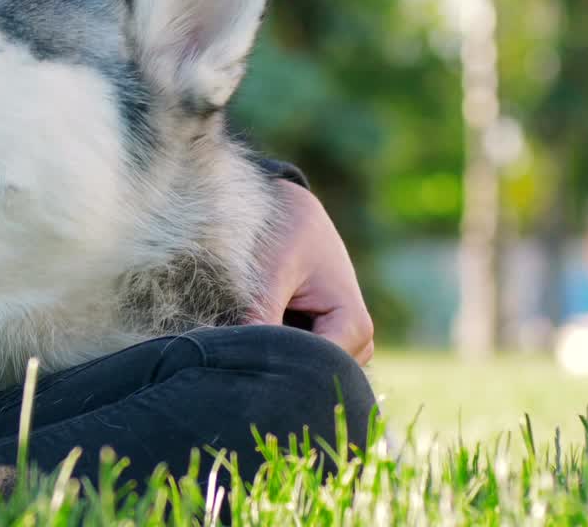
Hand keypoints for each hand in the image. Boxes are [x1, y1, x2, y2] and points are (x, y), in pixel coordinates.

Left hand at [251, 180, 374, 364]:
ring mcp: (341, 346)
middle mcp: (356, 342)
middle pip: (312, 377)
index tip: (239, 361)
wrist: (291, 210)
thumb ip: (261, 313)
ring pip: (302, 373)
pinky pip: (295, 362)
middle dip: (275, 370)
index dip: (279, 369)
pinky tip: (246, 345)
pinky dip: (273, 354)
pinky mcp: (322, 344)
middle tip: (231, 360)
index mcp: (353, 324)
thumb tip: (237, 355)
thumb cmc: (286, 232)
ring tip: (236, 348)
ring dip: (272, 363)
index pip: (318, 369)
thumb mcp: (272, 270)